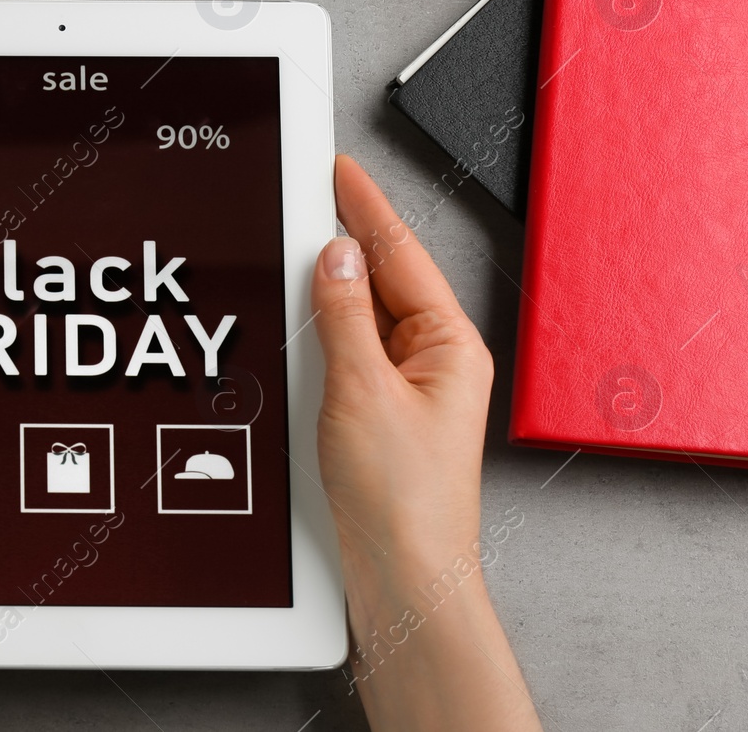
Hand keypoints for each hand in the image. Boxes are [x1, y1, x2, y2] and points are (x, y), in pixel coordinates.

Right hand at [310, 155, 539, 731]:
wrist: (405, 579)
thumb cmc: (404, 502)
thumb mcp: (362, 392)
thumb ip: (344, 318)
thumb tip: (337, 258)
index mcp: (448, 346)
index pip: (400, 256)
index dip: (366, 207)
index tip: (341, 168)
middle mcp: (432, 363)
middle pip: (384, 280)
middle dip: (348, 237)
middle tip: (311, 190)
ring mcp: (406, 391)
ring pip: (363, 317)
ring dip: (332, 285)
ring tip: (299, 245)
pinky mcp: (378, 417)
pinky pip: (350, 353)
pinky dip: (323, 330)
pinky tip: (300, 321)